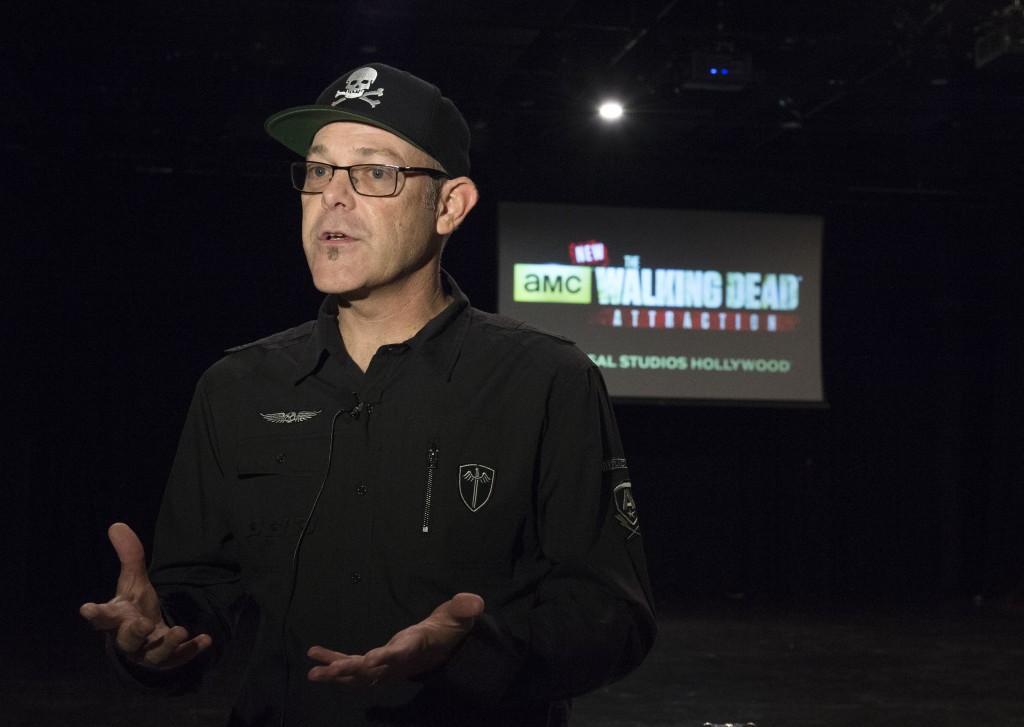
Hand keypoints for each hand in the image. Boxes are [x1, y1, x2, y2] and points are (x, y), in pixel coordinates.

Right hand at [79, 522, 211, 669]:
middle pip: (128, 639)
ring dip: (166, 644)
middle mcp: (129, 639)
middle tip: (143, 623)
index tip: (86, 608)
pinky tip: (206, 640)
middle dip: (135, 632)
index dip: (95, 614)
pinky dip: (191, 650)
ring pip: (154, 654)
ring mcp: (147, 652)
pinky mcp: (166, 660)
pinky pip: (178, 658)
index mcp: (116, 619)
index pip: (102, 617)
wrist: (143, 641)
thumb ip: (129, 557)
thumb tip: (117, 525)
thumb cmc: (133, 610)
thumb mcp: (133, 583)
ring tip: (180, 631)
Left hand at [307, 592, 484, 686]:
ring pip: (359, 674)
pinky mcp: (377, 662)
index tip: (369, 661)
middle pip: (373, 670)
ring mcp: (385, 665)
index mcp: (415, 646)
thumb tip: (474, 601)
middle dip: (351, 670)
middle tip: (329, 671)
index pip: (401, 654)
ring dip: (336, 674)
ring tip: (313, 673)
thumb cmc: (449, 628)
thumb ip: (463, 608)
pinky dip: (335, 660)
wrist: (444, 646)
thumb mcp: (458, 615)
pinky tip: (316, 656)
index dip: (386, 658)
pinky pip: (353, 665)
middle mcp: (397, 661)